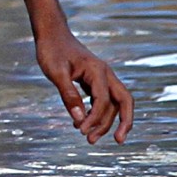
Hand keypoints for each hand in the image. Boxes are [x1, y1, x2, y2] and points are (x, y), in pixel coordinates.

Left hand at [35, 24, 134, 144]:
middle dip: (124, 122)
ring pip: (113, 104)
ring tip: (90, 138)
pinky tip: (86, 124)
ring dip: (106, 122)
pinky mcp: (95, 82)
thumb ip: (68, 95)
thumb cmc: (52, 50)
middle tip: (118, 141)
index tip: (80, 130)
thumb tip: (78, 118)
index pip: (103, 100)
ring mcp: (102, 78)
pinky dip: (98, 114)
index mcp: (98, 71)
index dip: (94, 118)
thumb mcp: (56, 72)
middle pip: (125, 101)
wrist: (52, 34)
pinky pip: (104, 101)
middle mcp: (105, 74)